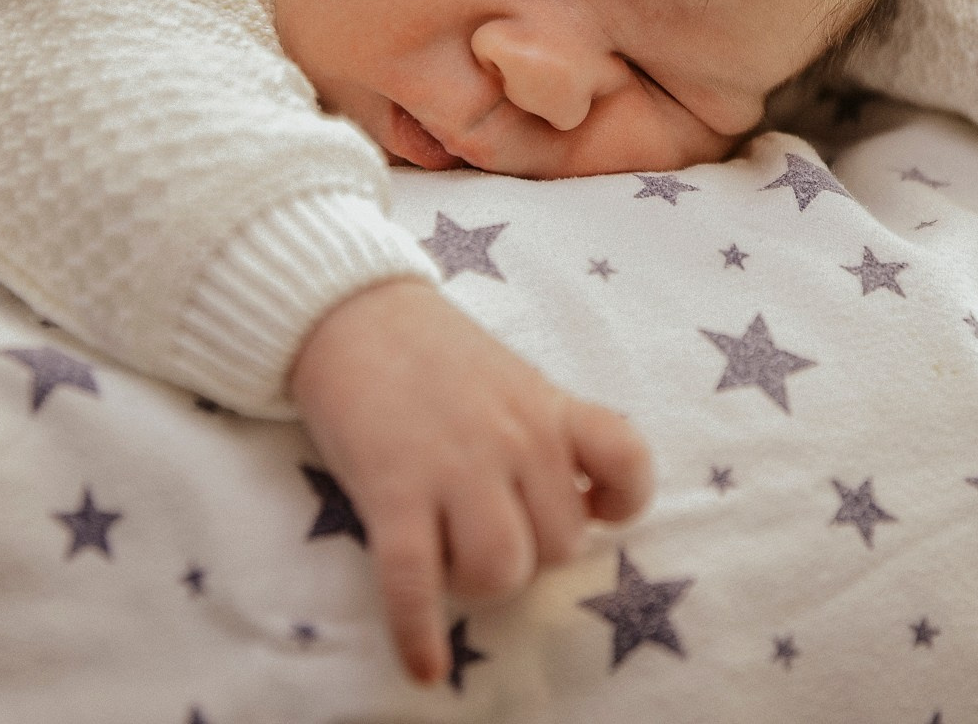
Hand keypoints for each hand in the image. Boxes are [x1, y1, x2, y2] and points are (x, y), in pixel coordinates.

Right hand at [289, 279, 652, 684]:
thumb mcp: (512, 379)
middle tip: (489, 530)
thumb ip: (545, 434)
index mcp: (551, 408)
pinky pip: (416, 580)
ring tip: (450, 560)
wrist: (349, 310)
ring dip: (479, 584)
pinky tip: (424, 667)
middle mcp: (517, 438)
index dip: (620, 502)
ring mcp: (457, 465)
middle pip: (560, 545)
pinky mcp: (394, 490)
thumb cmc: (432, 353)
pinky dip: (419, 633)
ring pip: (501, 570)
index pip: (628, 462)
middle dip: (530, 555)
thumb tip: (571, 507)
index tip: (591, 507)